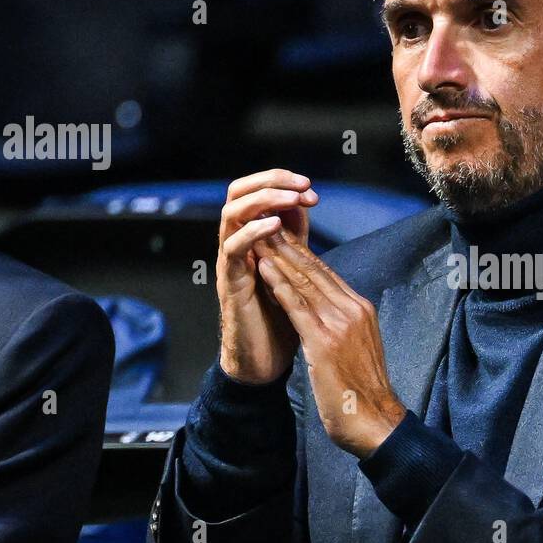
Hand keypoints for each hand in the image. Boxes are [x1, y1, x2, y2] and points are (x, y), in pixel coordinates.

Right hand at [215, 169, 317, 383]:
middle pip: (238, 191)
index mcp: (252, 236)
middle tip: (301, 186)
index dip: (283, 183)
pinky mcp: (230, 282)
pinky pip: (233, 249)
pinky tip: (274, 226)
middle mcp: (236, 242)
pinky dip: (252, 233)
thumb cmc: (280, 315)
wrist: (264, 360)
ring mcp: (230, 261)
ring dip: (262, 201)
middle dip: (270, 181)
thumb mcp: (292, 268)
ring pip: (231, 213)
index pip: (257, 190)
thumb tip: (304, 203)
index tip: (312, 189)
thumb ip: (295, 238)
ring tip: (290, 198)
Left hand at [252, 230, 405, 457]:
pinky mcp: (324, 342)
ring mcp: (340, 325)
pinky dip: (278, 285)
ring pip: (305, 282)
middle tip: (266, 223)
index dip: (302, 254)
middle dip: (288, 246)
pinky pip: (297, 306)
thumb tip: (328, 312)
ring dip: (279, 257)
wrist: (375, 423)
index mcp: (361, 310)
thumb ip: (344, 325)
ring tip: (259, 236)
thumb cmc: (363, 393)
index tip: (282, 236)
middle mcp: (353, 310)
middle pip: (315, 270)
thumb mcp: (358, 348)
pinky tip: (263, 268)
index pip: (327, 275)